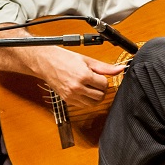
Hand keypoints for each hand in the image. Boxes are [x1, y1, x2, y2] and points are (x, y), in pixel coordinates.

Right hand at [0, 23, 124, 105]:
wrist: (45, 62)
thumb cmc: (64, 59)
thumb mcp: (86, 60)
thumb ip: (105, 67)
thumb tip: (120, 69)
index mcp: (83, 75)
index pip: (104, 85)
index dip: (104, 80)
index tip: (99, 77)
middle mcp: (77, 87)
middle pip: (100, 96)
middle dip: (101, 89)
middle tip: (96, 82)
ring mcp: (72, 95)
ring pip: (93, 103)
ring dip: (95, 96)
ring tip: (90, 87)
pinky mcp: (67, 100)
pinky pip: (84, 105)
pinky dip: (87, 100)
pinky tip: (83, 91)